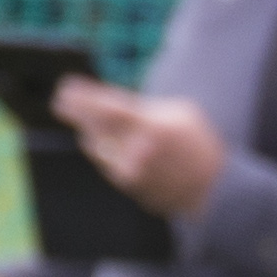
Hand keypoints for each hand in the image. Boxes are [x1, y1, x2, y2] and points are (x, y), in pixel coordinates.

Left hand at [57, 78, 227, 220]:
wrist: (215, 188)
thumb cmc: (198, 144)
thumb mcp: (180, 113)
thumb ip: (145, 108)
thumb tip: (110, 103)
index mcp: (152, 126)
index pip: (106, 108)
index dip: (81, 98)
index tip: (65, 88)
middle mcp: (138, 151)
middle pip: (94, 128)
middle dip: (76, 114)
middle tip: (61, 103)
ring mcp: (134, 173)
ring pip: (96, 149)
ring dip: (90, 134)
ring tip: (87, 124)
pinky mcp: (131, 188)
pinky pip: (106, 166)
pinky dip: (104, 153)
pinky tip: (107, 145)